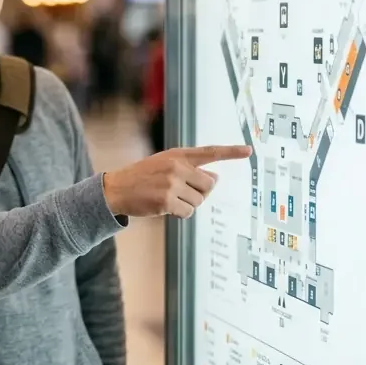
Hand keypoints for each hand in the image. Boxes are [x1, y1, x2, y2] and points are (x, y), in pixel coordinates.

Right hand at [102, 144, 251, 218]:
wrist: (116, 189)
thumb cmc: (142, 177)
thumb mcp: (164, 164)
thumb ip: (189, 168)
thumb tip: (215, 178)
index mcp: (178, 155)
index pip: (209, 152)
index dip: (230, 152)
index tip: (249, 151)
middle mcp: (177, 166)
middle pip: (209, 184)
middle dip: (199, 192)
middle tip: (180, 192)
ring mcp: (172, 183)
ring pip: (199, 200)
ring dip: (188, 204)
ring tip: (169, 198)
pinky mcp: (166, 200)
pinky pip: (188, 212)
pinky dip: (180, 213)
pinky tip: (165, 207)